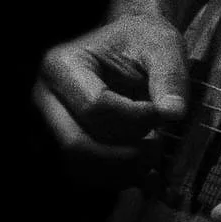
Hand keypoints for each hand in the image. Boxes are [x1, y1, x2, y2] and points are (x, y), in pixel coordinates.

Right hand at [35, 12, 189, 185]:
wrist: (129, 48)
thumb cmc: (142, 42)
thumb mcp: (162, 46)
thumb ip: (170, 76)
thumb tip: (174, 113)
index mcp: (63, 65)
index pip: (95, 106)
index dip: (136, 118)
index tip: (164, 115)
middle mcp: (46, 99)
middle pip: (78, 144)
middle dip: (126, 153)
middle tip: (159, 143)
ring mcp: (49, 126)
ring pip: (79, 167)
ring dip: (123, 171)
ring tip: (153, 152)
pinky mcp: (62, 145)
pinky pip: (84, 176)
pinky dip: (117, 179)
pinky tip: (145, 170)